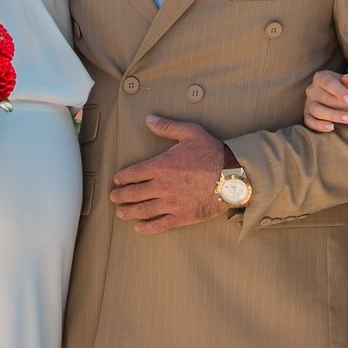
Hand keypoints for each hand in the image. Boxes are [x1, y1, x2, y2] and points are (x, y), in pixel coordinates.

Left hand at [110, 116, 232, 232]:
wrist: (233, 176)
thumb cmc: (212, 152)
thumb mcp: (190, 133)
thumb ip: (167, 127)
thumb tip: (149, 119)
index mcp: (160, 166)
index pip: (132, 173)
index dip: (121, 178)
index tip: (117, 180)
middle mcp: (161, 186)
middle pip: (133, 193)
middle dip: (120, 196)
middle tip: (114, 197)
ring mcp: (171, 203)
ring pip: (142, 210)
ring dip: (128, 212)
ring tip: (121, 213)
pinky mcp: (182, 217)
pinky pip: (159, 225)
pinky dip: (146, 228)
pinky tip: (139, 228)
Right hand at [303, 70, 347, 132]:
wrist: (338, 98)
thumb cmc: (347, 90)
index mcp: (321, 77)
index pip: (329, 83)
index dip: (340, 92)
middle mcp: (312, 89)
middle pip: (327, 99)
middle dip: (346, 107)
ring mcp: (308, 103)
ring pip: (317, 110)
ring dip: (334, 116)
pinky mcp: (307, 115)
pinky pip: (309, 122)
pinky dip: (319, 126)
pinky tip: (331, 128)